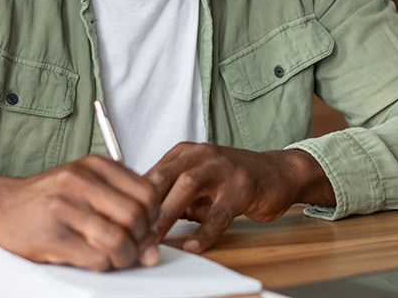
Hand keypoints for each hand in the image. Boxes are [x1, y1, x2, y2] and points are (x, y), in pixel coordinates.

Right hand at [0, 154, 161, 270]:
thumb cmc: (47, 199)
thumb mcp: (86, 187)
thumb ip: (121, 209)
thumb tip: (152, 249)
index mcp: (94, 165)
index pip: (147, 193)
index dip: (153, 217)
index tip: (143, 228)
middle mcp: (80, 182)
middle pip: (136, 217)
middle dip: (141, 241)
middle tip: (133, 248)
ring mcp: (64, 208)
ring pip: (118, 240)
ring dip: (124, 257)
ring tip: (116, 258)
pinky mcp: (52, 236)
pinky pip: (96, 258)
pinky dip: (104, 265)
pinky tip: (95, 259)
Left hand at [144, 143, 333, 252]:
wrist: (276, 173)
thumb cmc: (232, 179)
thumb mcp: (197, 180)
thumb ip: (171, 195)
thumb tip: (140, 218)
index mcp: (184, 153)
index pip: (150, 174)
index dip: (133, 199)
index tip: (121, 222)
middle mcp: (200, 155)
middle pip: (163, 178)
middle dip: (144, 207)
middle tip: (131, 233)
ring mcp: (222, 169)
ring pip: (186, 189)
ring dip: (167, 215)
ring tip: (155, 239)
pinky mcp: (241, 187)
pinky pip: (219, 213)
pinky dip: (204, 232)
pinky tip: (193, 245)